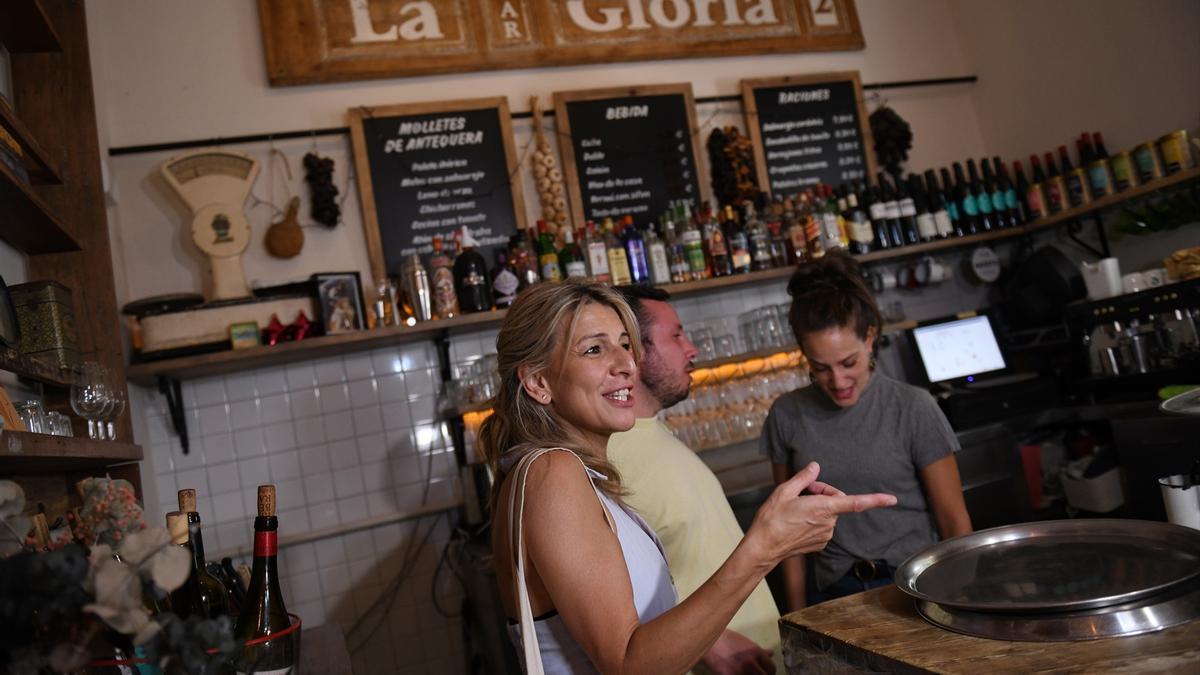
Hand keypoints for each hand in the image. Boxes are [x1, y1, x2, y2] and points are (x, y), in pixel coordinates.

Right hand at [699, 629, 774, 674]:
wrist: (710, 641)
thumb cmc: (727, 639)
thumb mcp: (745, 642)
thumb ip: (759, 650)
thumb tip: (770, 653)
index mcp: (756, 652)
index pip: (772, 668)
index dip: (770, 672)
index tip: (767, 673)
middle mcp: (751, 662)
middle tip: (759, 674)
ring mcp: (741, 670)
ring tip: (748, 674)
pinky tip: (736, 674)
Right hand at [749, 462, 896, 564]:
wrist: (763, 547)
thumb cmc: (771, 519)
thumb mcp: (784, 491)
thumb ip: (804, 478)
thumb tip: (815, 466)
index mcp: (823, 508)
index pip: (855, 502)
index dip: (875, 500)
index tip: (892, 499)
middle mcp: (828, 523)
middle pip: (837, 501)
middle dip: (824, 493)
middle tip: (805, 490)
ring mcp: (825, 535)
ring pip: (829, 514)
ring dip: (819, 507)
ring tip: (797, 507)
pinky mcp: (820, 544)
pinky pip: (823, 526)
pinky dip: (815, 520)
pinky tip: (798, 521)